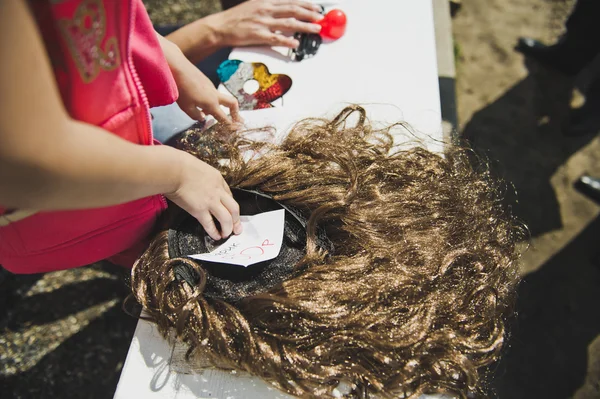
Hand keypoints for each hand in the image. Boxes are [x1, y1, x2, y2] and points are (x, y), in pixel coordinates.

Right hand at [167, 152, 241, 239]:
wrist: (173, 170)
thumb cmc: (180, 166)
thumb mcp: (200, 168)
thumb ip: (205, 178)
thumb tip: (200, 185)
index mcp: (218, 179)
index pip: (229, 195)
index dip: (231, 206)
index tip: (231, 213)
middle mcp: (218, 191)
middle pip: (234, 208)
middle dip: (236, 220)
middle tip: (237, 228)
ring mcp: (210, 202)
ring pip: (227, 218)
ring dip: (228, 228)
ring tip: (227, 234)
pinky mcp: (199, 210)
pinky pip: (210, 224)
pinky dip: (214, 232)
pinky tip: (216, 237)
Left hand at [173, 56, 241, 123]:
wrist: (178, 68)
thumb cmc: (181, 89)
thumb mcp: (186, 107)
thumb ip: (196, 115)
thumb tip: (202, 118)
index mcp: (211, 104)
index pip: (224, 117)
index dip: (230, 125)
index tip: (236, 129)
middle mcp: (215, 95)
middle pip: (232, 104)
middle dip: (236, 113)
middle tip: (237, 120)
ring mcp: (212, 87)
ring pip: (221, 99)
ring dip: (219, 107)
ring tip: (205, 113)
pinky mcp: (206, 82)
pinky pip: (213, 93)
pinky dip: (211, 100)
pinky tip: (199, 101)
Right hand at [208, 0, 322, 47]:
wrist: (221, 26)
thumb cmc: (237, 18)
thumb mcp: (255, 5)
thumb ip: (270, 6)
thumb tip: (285, 8)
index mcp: (266, 1)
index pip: (290, 1)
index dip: (306, 4)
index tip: (316, 8)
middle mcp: (265, 9)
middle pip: (292, 10)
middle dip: (309, 14)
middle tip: (320, 18)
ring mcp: (262, 23)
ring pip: (288, 24)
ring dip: (304, 27)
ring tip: (315, 29)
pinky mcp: (258, 36)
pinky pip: (276, 38)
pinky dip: (287, 41)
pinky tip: (296, 43)